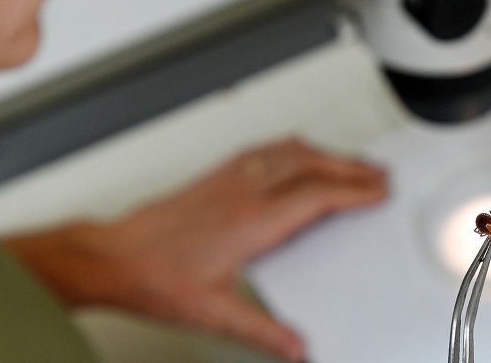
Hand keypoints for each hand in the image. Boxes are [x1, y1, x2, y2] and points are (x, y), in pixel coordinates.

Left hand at [3, 137, 387, 361]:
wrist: (113, 257)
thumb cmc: (155, 278)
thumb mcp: (214, 313)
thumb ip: (261, 331)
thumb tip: (295, 346)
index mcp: (250, 222)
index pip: (316, 197)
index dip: (354, 191)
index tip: (377, 192)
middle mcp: (241, 192)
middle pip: (309, 166)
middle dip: (349, 167)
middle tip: (376, 174)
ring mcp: (227, 179)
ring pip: (287, 151)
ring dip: (323, 153)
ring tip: (346, 161)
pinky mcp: (212, 176)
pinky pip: (261, 149)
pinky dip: (290, 146)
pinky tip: (292, 150)